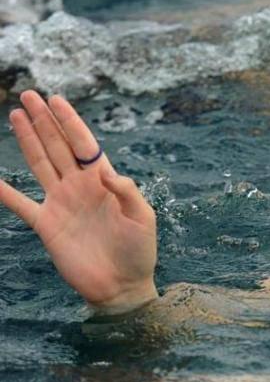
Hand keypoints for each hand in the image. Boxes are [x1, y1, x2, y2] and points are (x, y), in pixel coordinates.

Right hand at [1, 91, 157, 312]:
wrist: (121, 286)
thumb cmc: (139, 251)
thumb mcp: (143, 218)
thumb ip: (128, 193)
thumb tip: (107, 173)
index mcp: (104, 182)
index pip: (84, 145)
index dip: (70, 122)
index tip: (56, 99)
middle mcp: (80, 187)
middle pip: (59, 147)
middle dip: (45, 121)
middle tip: (29, 95)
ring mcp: (61, 204)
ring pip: (40, 164)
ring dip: (28, 140)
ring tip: (16, 115)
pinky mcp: (47, 225)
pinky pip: (20, 204)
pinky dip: (4, 192)